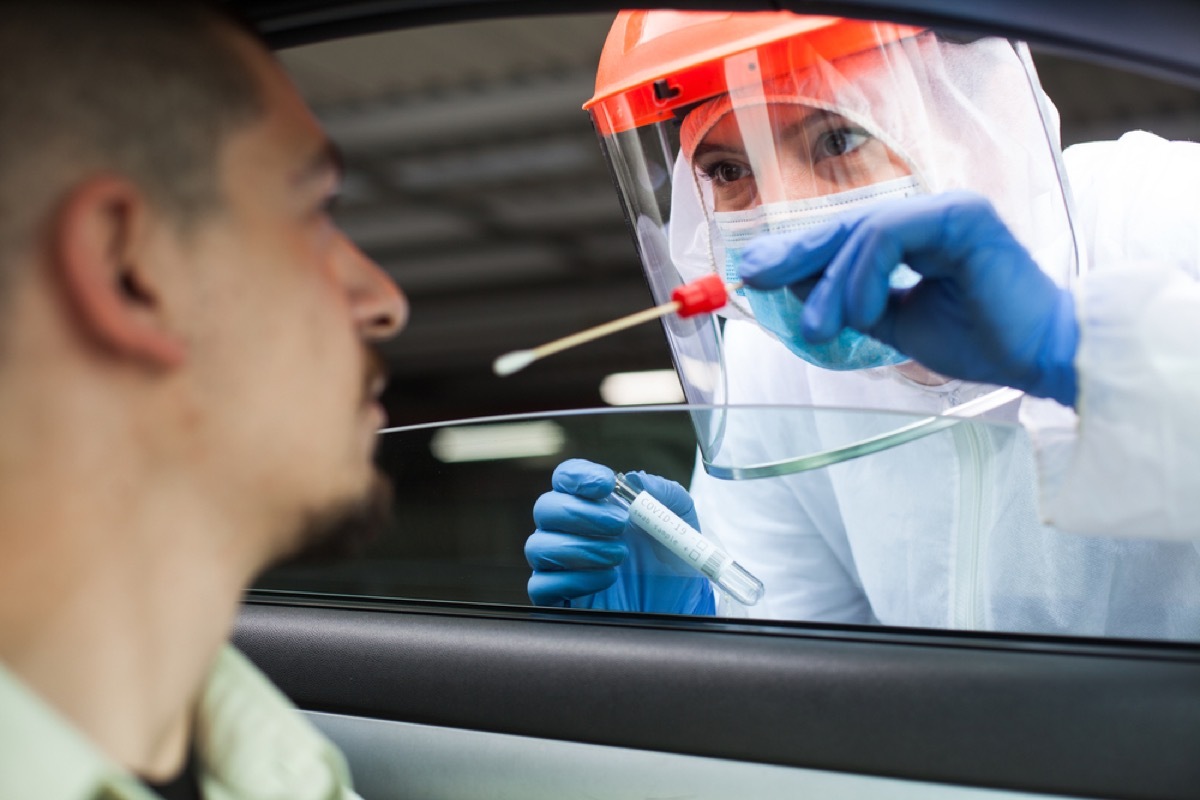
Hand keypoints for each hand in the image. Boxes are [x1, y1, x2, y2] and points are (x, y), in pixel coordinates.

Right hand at [525, 458, 714, 613]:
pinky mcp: (558, 597)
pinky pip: (541, 585)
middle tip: (619, 524)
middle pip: (546, 508)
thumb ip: (665, 494)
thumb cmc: (672, 561)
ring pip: (538, 546)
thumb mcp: (680, 522)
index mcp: (594, 503)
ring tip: (619, 556)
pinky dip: (573, 580)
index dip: (579, 476)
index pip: (566, 477)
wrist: (678, 606)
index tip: (607, 483)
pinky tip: (607, 580)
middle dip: (581, 512)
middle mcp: (570, 530)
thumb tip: (636, 478)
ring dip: (580, 547)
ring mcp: (560, 564)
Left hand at [739, 191, 1078, 405]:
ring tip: (819, 329)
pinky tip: (864, 314)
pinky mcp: (961, 215)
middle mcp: (931, 213)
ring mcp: (947, 208)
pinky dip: (864, 277)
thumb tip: (793, 282)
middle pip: (846, 224)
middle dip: (796, 254)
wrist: (1037, 359)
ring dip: (831, 284)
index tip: (755, 271)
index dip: (799, 250)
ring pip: (862, 230)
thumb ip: (848, 299)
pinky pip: (888, 235)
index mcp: (919, 234)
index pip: (847, 234)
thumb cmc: (979, 341)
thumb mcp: (893, 322)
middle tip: (756, 279)